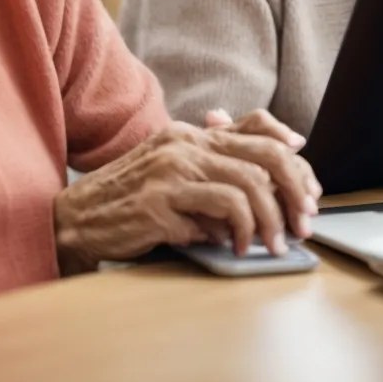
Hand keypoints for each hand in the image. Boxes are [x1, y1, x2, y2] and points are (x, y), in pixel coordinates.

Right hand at [52, 109, 321, 271]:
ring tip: (270, 246)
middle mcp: (183, 145)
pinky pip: (217, 214)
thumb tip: (271, 188)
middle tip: (303, 225)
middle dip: (294, 193)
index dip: (295, 162)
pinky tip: (235, 249)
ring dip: (269, 222)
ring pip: (248, 187)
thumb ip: (216, 175)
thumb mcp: (175, 178)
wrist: (71, 221)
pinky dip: (236, 234)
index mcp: (190, 135)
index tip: (311, 192)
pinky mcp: (159, 202)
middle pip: (265, 157)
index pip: (259, 132)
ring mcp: (171, 171)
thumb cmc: (128, 204)